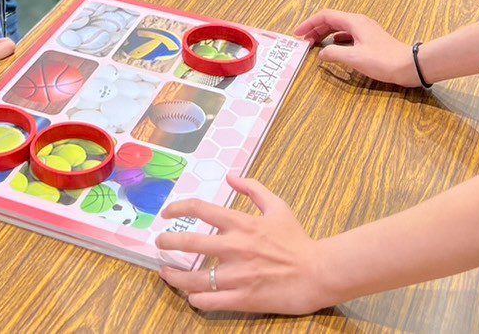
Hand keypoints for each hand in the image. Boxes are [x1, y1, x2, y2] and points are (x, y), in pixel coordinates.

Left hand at [156, 174, 333, 314]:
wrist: (318, 273)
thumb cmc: (297, 240)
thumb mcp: (278, 206)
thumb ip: (253, 189)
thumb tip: (231, 177)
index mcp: (242, 223)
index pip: (200, 209)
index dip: (178, 208)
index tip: (167, 213)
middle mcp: (235, 248)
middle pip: (189, 243)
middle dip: (168, 243)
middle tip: (160, 245)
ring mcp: (237, 275)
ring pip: (194, 278)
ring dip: (174, 276)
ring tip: (166, 274)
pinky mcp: (243, 298)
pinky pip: (209, 301)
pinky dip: (196, 298)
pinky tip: (192, 295)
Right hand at [295, 9, 416, 86]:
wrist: (409, 65)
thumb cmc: (382, 60)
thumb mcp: (354, 58)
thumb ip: (334, 54)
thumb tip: (321, 54)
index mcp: (353, 21)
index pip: (325, 16)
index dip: (309, 23)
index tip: (297, 34)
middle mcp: (358, 22)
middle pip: (331, 20)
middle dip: (315, 29)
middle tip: (303, 41)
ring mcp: (365, 30)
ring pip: (339, 27)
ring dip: (324, 34)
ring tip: (314, 44)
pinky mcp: (369, 39)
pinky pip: (346, 34)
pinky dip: (335, 39)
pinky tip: (332, 48)